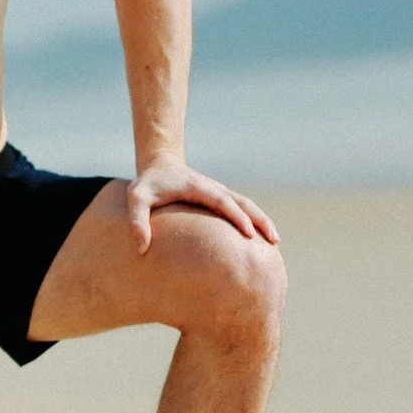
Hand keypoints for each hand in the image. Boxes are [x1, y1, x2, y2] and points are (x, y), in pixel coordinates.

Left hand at [126, 161, 277, 254]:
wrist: (160, 165)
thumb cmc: (148, 184)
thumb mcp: (136, 198)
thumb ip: (137, 220)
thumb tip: (141, 247)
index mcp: (198, 187)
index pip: (223, 201)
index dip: (237, 216)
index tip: (249, 233)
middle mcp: (214, 188)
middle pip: (243, 202)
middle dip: (259, 219)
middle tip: (274, 240)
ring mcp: (219, 192)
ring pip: (247, 204)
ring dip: (262, 219)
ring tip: (275, 241)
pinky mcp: (220, 198)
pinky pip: (242, 208)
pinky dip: (255, 219)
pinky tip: (262, 236)